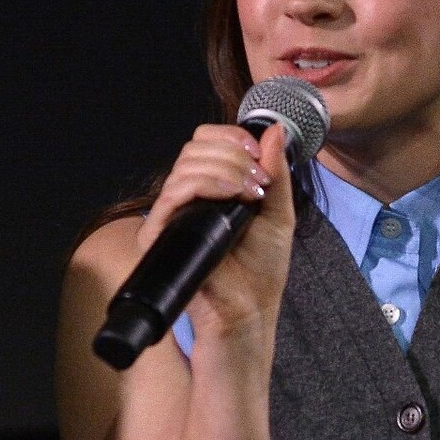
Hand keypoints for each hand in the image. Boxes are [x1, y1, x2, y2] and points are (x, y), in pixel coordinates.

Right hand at [133, 120, 294, 342]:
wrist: (250, 309)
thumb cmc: (261, 269)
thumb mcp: (279, 212)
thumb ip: (277, 171)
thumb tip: (275, 130)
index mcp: (211, 188)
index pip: (205, 141)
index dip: (230, 138)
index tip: (258, 154)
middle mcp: (187, 197)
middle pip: (195, 147)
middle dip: (234, 155)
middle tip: (259, 181)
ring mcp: (172, 213)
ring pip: (186, 165)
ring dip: (226, 169)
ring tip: (252, 193)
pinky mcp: (160, 233)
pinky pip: (174, 192)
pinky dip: (207, 184)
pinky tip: (234, 197)